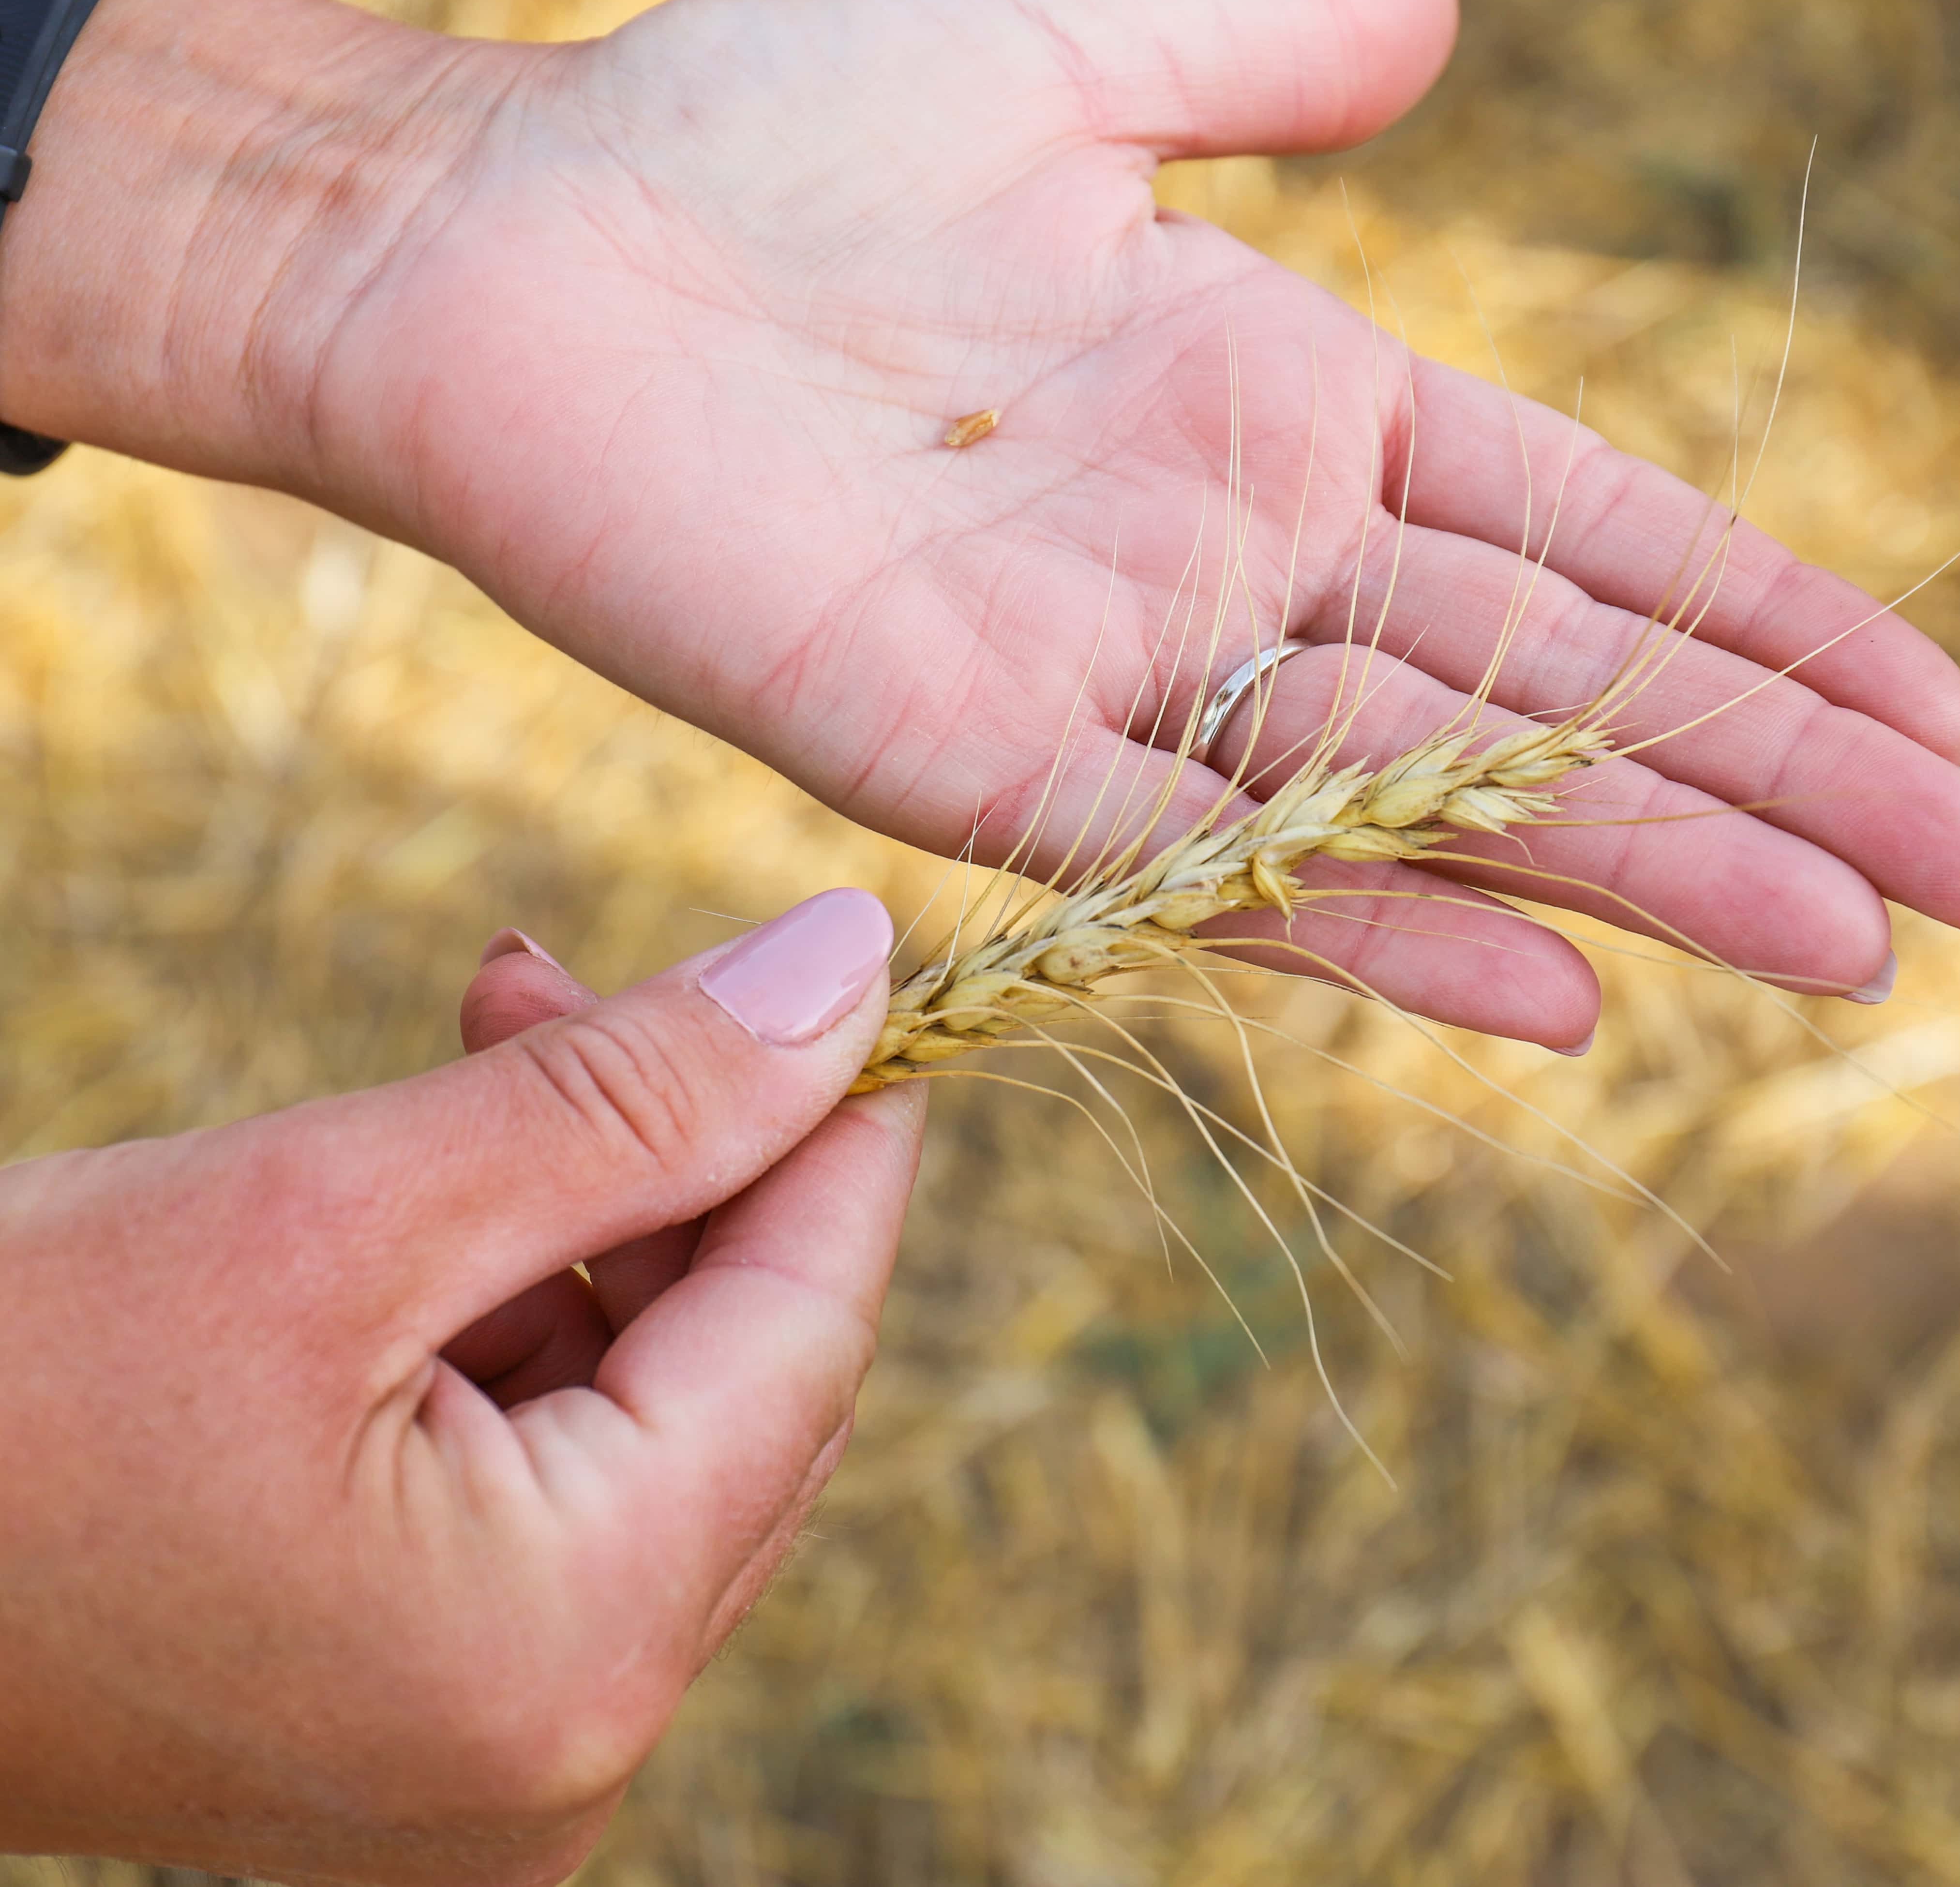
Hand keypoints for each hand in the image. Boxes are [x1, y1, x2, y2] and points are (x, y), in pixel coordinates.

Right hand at [0, 893, 925, 1883]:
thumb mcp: (334, 1209)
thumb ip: (630, 1100)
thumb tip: (847, 969)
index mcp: (570, 1652)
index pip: (809, 1338)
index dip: (842, 1136)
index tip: (849, 972)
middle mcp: (563, 1752)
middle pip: (744, 1391)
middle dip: (690, 1164)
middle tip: (589, 980)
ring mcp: (493, 1766)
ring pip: (651, 1430)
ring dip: (594, 1224)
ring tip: (494, 1035)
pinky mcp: (421, 1731)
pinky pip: (553, 1498)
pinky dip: (521, 1332)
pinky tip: (442, 1200)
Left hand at [2, 0, 1959, 1050]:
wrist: (509, 240)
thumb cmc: (758, 137)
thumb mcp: (1061, 42)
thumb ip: (1256, 46)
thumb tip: (1442, 7)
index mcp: (1287, 404)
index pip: (1594, 536)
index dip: (1775, 629)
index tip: (1944, 716)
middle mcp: (1239, 561)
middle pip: (1564, 690)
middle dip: (1779, 789)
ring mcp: (1119, 671)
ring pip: (1434, 790)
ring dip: (1644, 874)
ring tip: (1843, 957)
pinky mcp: (970, 750)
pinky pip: (1203, 858)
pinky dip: (1375, 926)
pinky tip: (1553, 999)